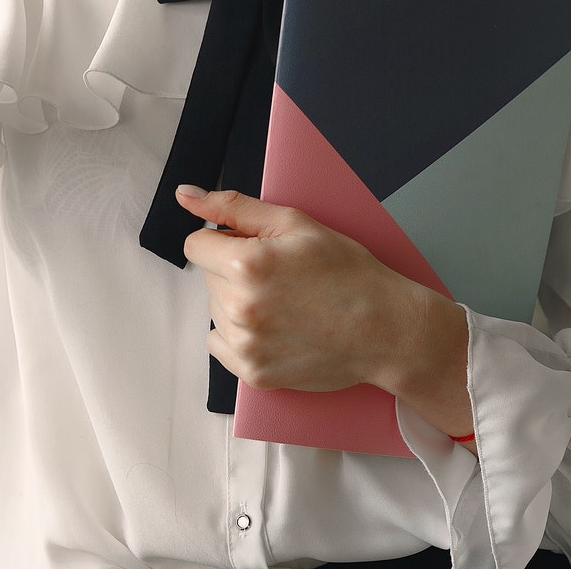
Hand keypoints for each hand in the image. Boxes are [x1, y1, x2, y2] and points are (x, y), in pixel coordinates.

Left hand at [175, 185, 469, 432]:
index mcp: (246, 264)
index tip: (252, 246)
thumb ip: (234, 206)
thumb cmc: (347, 271)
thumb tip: (186, 196)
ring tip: (282, 302)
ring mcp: (246, 345)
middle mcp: (240, 307)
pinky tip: (274, 327)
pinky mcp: (253, 373)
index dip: (225, 240)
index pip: (196, 245)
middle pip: (208, 276)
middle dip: (233, 270)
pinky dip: (239, 335)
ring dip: (236, 302)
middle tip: (279, 274)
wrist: (384, 329)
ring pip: (214, 310)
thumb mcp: (295, 223)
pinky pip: (219, 344)